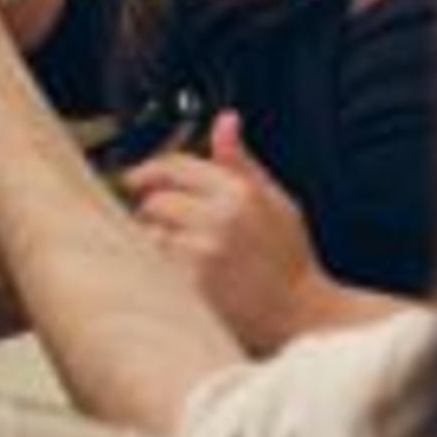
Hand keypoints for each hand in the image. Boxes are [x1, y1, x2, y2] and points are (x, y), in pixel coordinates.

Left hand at [121, 113, 334, 354]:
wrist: (299, 316)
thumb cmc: (288, 260)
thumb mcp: (275, 201)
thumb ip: (241, 162)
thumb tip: (225, 120)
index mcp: (240, 192)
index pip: (174, 166)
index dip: (150, 171)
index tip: (137, 179)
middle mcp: (220, 218)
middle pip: (154, 200)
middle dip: (155, 211)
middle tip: (171, 227)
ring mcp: (202, 253)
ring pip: (148, 233)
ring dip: (155, 242)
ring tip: (185, 257)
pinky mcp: (189, 285)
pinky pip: (152, 265)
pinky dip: (158, 269)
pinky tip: (184, 276)